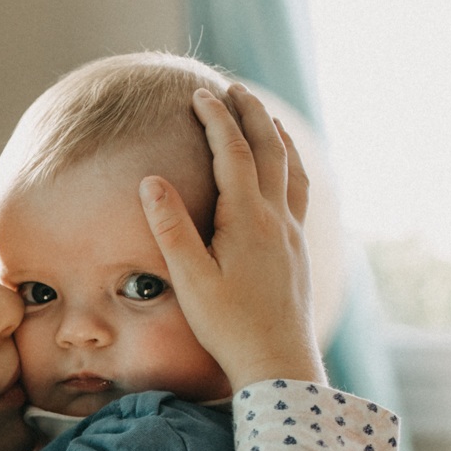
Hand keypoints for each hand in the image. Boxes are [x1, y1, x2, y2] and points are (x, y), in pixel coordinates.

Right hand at [142, 84, 323, 389]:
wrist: (277, 361)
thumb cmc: (228, 326)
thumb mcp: (189, 280)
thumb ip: (171, 227)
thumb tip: (151, 180)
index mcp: (247, 219)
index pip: (232, 153)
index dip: (216, 119)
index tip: (200, 95)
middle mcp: (276, 217)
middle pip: (269, 148)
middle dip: (250, 114)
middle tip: (232, 89)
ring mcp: (292, 232)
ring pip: (290, 167)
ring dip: (275, 135)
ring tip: (262, 117)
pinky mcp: (299, 249)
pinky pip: (299, 191)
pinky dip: (290, 165)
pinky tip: (284, 171)